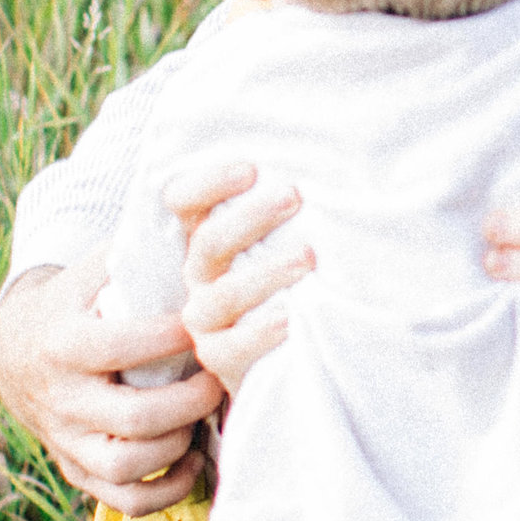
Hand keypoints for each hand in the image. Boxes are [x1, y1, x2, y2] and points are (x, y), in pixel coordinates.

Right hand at [0, 256, 221, 513]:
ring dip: (180, 444)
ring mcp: (67, 440)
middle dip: (192, 400)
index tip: (209, 321)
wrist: (17, 349)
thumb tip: (200, 217)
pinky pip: (123, 499)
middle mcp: (61, 398)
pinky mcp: (76, 469)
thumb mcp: (93, 270)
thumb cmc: (77, 300)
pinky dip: (165, 490)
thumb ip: (138, 252)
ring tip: (204, 417)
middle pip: (136, 417)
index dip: (177, 338)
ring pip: (129, 465)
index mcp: (63, 342)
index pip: (124, 346)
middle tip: (221, 375)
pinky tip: (192, 459)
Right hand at [169, 159, 313, 398]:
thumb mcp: (285, 240)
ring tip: (308, 257)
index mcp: (207, 237)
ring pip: (225, 293)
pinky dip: (262, 331)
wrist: (286, 355)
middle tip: (294, 196)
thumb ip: (287, 209)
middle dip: (251, 217)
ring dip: (267, 272)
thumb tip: (334, 163)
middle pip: (210, 241)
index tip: (250, 168)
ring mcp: (205, 318)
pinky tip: (291, 319)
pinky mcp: (220, 358)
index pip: (185, 201)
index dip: (209, 183)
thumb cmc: (292, 281)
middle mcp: (199, 275)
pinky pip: (235, 345)